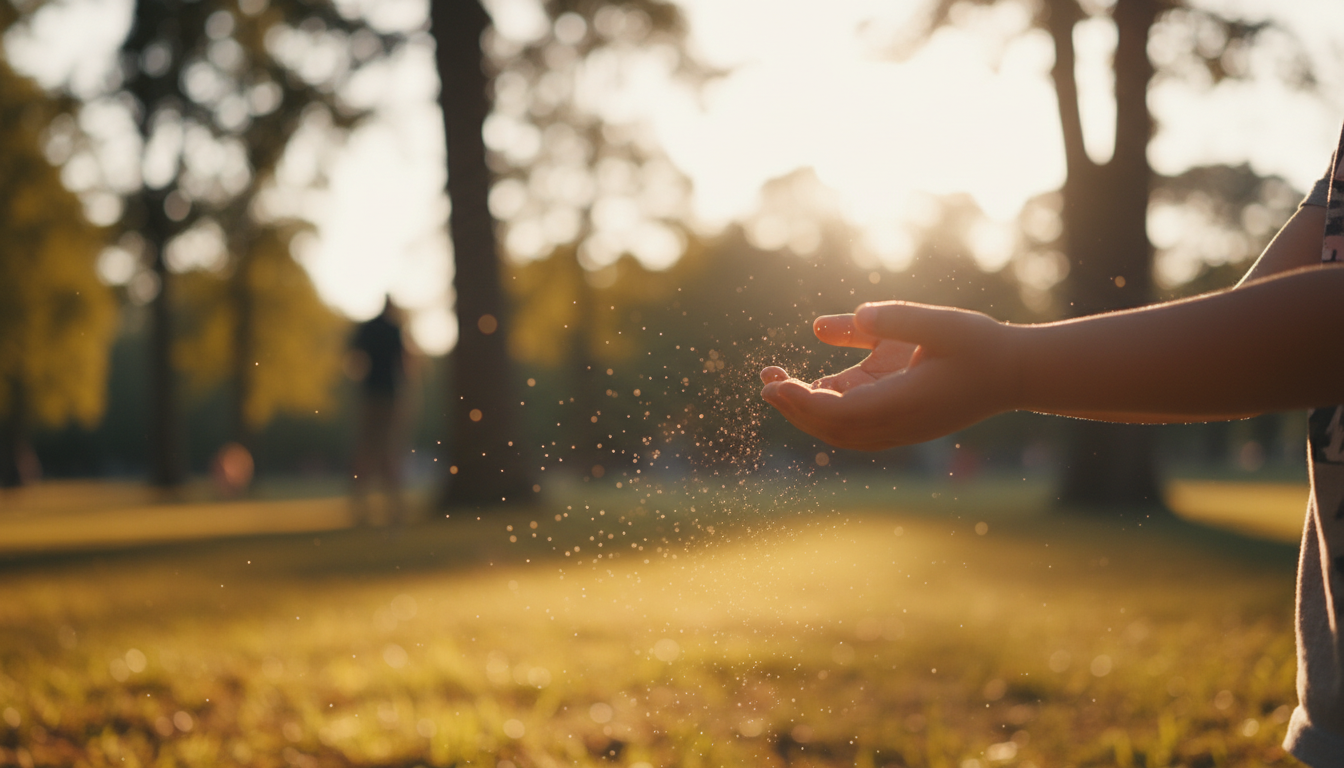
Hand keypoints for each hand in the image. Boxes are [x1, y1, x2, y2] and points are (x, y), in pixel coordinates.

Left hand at [760, 301, 1019, 449]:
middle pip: (832, 428)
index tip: (775, 386)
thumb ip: (896, 320)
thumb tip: (852, 317)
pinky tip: (809, 387)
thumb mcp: (942, 324)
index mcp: (904, 404)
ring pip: (840, 431)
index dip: (802, 402)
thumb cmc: (980, 345)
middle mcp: (897, 424)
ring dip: (806, 410)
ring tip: (777, 382)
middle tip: (766, 380)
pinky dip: (827, 410)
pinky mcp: (899, 422)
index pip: (840, 413)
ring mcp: (898, 428)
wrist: (1015, 373)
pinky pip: (854, 424)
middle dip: (794, 406)